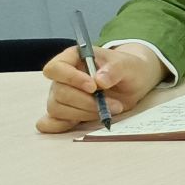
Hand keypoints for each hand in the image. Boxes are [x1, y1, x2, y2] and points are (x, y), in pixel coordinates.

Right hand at [35, 43, 165, 133]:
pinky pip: (52, 123)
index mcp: (72, 58)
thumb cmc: (126, 68)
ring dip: (85, 113)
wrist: (132, 83)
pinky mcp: (64, 113)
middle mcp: (62, 77)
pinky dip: (62, 126)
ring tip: (109, 110)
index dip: (71, 78)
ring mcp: (61, 96)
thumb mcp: (127, 64)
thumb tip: (99, 81)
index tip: (93, 87)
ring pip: (58, 109)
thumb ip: (115, 69)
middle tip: (114, 104)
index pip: (55, 68)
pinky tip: (81, 122)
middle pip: (60, 92)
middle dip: (87, 102)